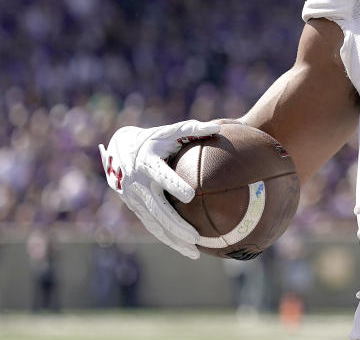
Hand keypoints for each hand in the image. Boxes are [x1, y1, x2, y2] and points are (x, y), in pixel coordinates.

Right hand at [99, 120, 219, 258]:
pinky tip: (186, 249)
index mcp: (147, 163)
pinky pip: (153, 226)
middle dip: (175, 224)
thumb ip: (192, 129)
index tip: (190, 195)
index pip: (161, 176)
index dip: (173, 185)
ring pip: (154, 223)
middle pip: (158, 209)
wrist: (120, 149)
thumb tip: (218, 129)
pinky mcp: (135, 208)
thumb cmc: (155, 138)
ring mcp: (135, 199)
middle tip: (195, 236)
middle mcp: (138, 184)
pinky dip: (168, 238)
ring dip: (173, 239)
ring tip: (194, 253)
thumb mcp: (170, 131)